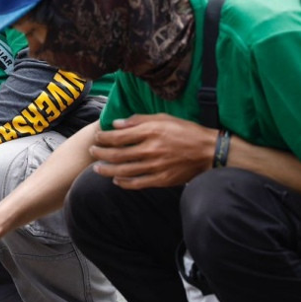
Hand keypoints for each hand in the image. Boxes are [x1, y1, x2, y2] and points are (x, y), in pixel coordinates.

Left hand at [89, 113, 215, 188]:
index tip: (97, 138)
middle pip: (117, 155)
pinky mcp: (161, 180)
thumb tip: (117, 123)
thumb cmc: (186, 131)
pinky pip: (137, 183)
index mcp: (151, 132)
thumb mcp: (163, 118)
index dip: (104, 138)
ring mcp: (155, 166)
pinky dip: (124, 183)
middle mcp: (150, 149)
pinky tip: (116, 180)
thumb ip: (139, 120)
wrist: (208, 151)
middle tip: (92, 152)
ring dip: (107, 170)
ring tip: (97, 168)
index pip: (119, 136)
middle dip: (100, 154)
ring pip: (123, 171)